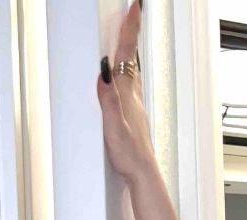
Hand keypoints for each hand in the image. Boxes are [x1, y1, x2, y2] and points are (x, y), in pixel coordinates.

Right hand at [97, 1, 155, 181]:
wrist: (143, 175)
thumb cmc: (129, 154)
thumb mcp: (113, 126)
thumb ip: (108, 100)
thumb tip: (103, 74)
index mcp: (126, 93)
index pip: (127, 54)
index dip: (130, 29)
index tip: (135, 6)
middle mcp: (133, 96)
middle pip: (131, 57)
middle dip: (131, 34)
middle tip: (133, 13)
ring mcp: (135, 105)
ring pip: (132, 70)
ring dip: (129, 51)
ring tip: (127, 37)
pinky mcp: (133, 116)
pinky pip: (130, 85)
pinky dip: (127, 72)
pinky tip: (124, 77)